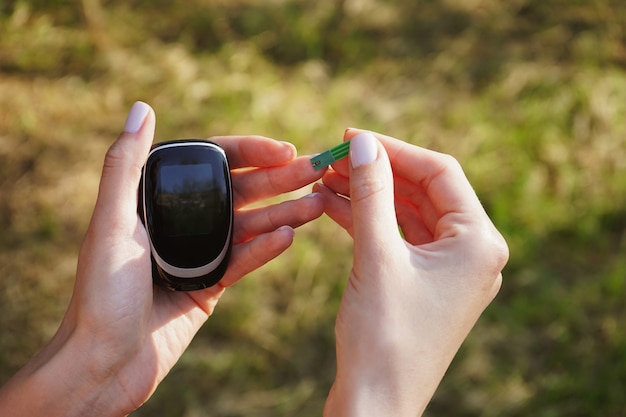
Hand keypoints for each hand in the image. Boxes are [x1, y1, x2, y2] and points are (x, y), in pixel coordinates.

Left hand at [0, 102, 324, 416]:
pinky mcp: (211, 284)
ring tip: (319, 202)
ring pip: (249, 225)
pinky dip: (266, 248)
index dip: (249, 152)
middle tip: (316, 170)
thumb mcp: (110, 223)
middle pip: (239, 192)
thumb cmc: (100, 294)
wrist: (106, 363)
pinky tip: (291, 234)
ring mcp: (199, 253)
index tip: (283, 149)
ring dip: (284, 212)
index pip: (212, 163)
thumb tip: (141, 107)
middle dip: (278, 180)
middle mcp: (181, 220)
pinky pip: (245, 261)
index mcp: (156, 198)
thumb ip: (126, 165)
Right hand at [316, 130, 508, 415]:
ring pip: (407, 214)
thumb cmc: (383, 336)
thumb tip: (363, 142)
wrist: (375, 403)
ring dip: (369, 195)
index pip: (440, 173)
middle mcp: (472, 253)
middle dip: (377, 172)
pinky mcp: (424, 282)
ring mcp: (448, 269)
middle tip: (334, 156)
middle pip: (424, 191)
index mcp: (479, 243)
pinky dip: (368, 221)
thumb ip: (371, 193)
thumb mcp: (376, 255)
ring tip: (327, 177)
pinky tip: (333, 205)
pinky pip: (398, 238)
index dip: (394, 149)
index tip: (352, 136)